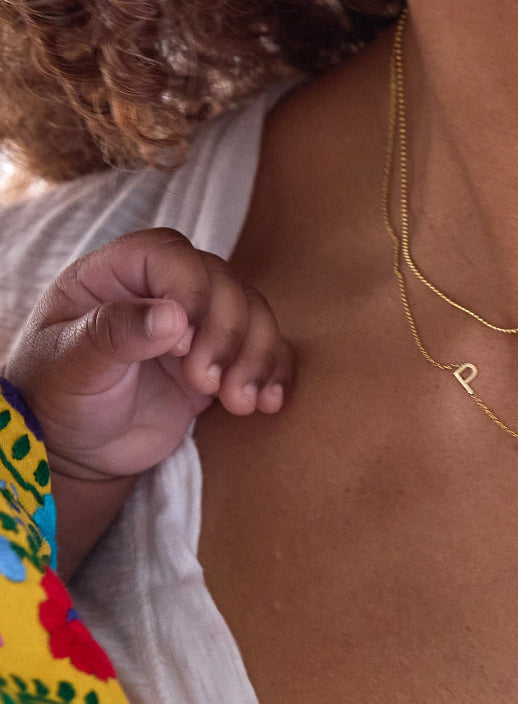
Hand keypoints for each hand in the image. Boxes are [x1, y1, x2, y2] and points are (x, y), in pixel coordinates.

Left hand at [4, 228, 293, 482]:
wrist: (77, 449)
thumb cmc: (56, 398)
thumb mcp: (69, 366)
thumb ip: (114, 334)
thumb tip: (173, 317)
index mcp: (116, 275)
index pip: (169, 254)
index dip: (191, 290)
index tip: (185, 342)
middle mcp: (163, 291)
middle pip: (222, 283)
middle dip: (227, 334)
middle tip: (206, 383)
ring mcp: (197, 325)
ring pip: (253, 313)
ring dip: (256, 357)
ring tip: (239, 401)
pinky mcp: (222, 360)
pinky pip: (266, 350)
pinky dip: (275, 374)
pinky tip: (268, 404)